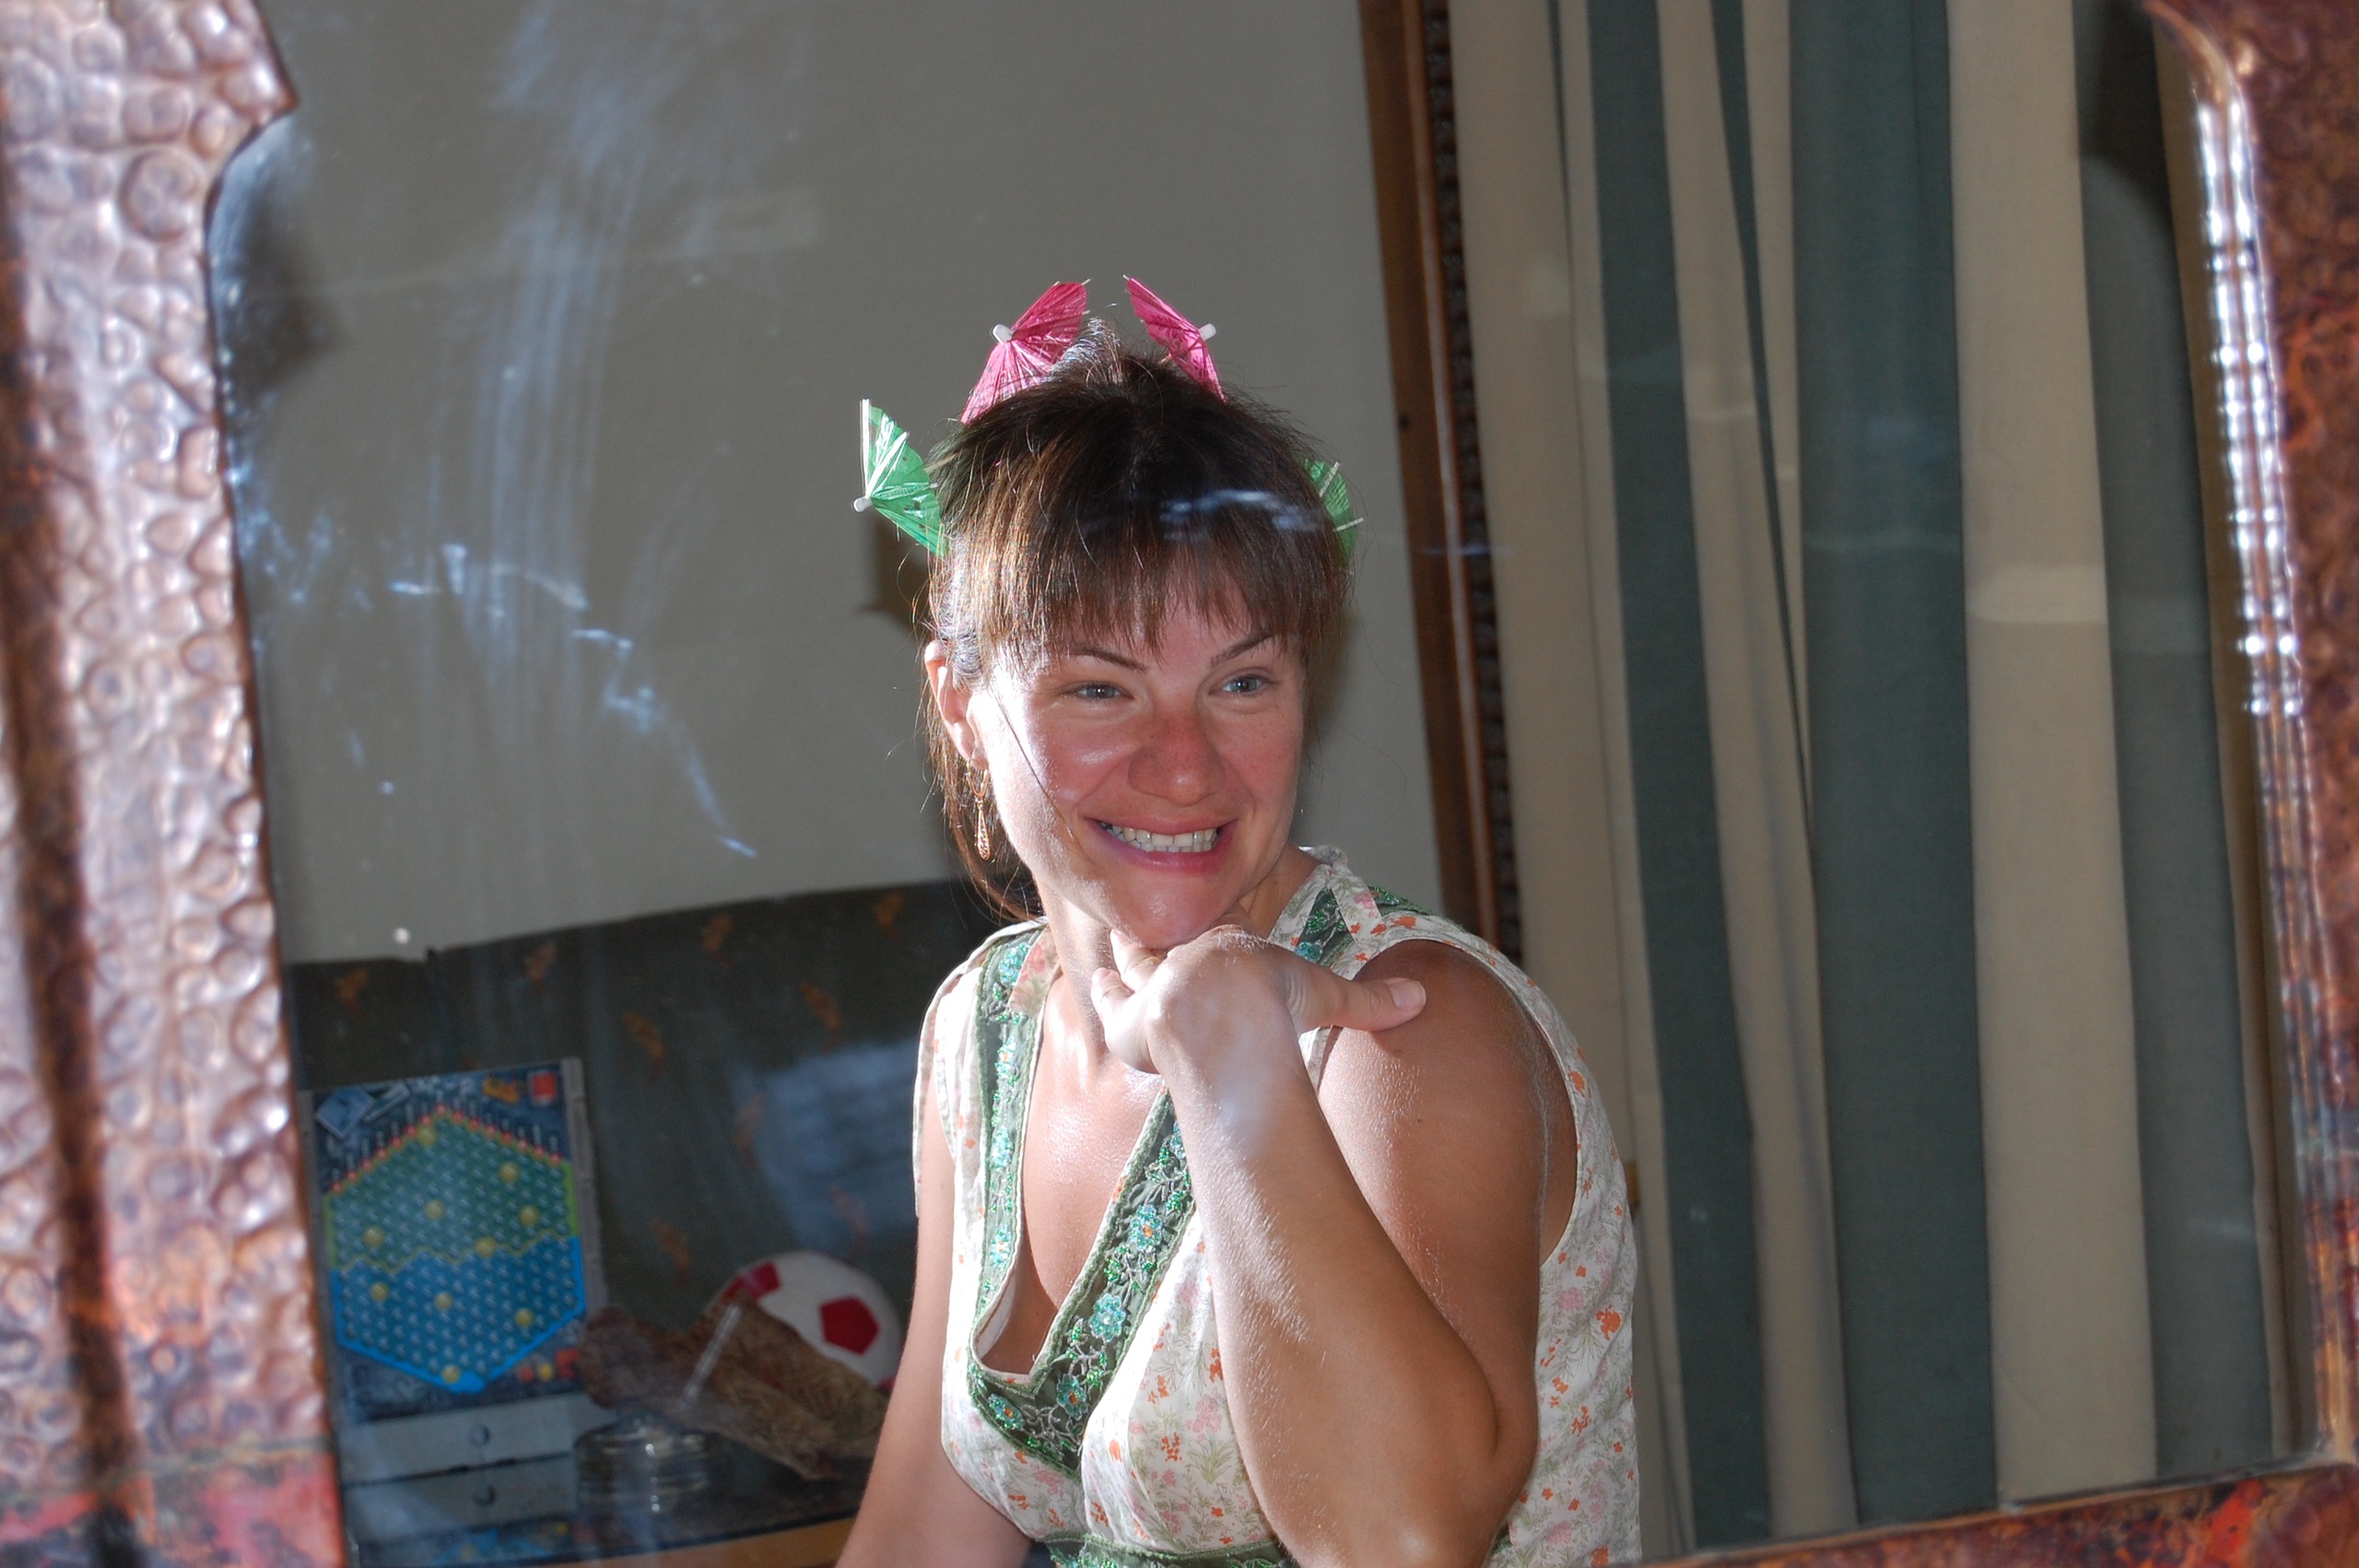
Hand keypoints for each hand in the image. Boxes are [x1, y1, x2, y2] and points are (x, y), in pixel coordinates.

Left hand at [1087, 927, 1426, 1077]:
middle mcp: (1188, 959)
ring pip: (1135, 960)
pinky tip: (1098, 983)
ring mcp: (1153, 986)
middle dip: (1169, 935)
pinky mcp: (1125, 1021)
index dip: (1225, 933)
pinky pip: (1109, 999)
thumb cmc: (1271, 997)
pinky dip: (1105, 991)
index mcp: (1235, 949)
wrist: (1217, 1011)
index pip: (1228, 934)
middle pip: (1176, 939)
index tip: (1226, 932)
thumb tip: (1422, 1001)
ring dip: (1131, 955)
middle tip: (1163, 927)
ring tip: (1122, 944)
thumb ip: (1369, 1002)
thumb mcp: (1326, 995)